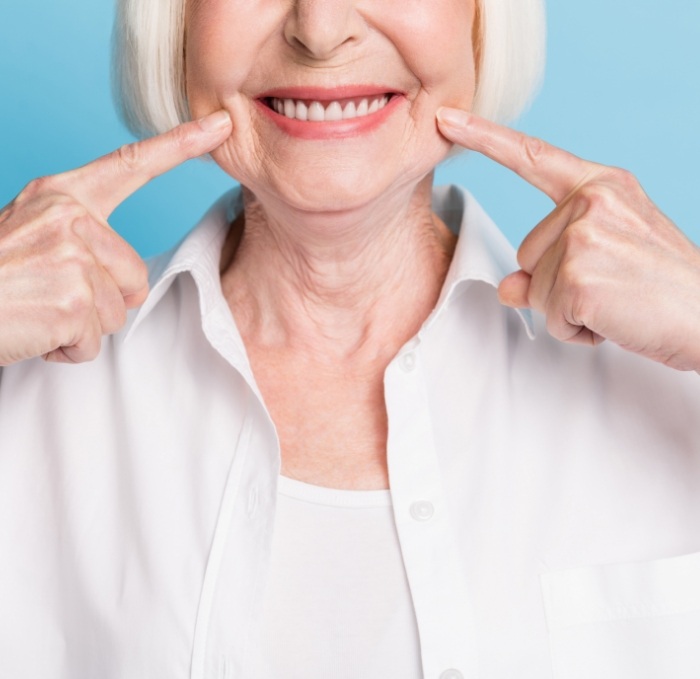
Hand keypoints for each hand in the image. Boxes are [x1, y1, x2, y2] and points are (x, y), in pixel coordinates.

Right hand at [0, 110, 231, 365]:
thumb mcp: (31, 237)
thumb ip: (81, 240)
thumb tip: (125, 280)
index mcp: (62, 195)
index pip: (131, 164)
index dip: (180, 145)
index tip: (220, 125)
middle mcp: (71, 216)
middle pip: (134, 275)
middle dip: (101, 300)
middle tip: (49, 295)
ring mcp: (73, 254)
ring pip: (116, 311)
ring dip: (81, 325)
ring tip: (37, 310)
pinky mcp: (73, 297)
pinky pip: (94, 340)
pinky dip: (67, 349)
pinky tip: (35, 331)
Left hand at [437, 108, 699, 371]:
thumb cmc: (662, 285)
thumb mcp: (604, 258)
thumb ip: (549, 262)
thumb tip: (506, 288)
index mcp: (602, 185)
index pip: (533, 157)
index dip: (485, 138)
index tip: (447, 120)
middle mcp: (591, 201)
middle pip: (526, 253)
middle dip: (557, 282)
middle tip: (612, 285)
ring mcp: (583, 237)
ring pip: (533, 289)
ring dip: (567, 308)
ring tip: (617, 302)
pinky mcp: (578, 278)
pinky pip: (551, 318)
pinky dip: (577, 330)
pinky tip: (614, 320)